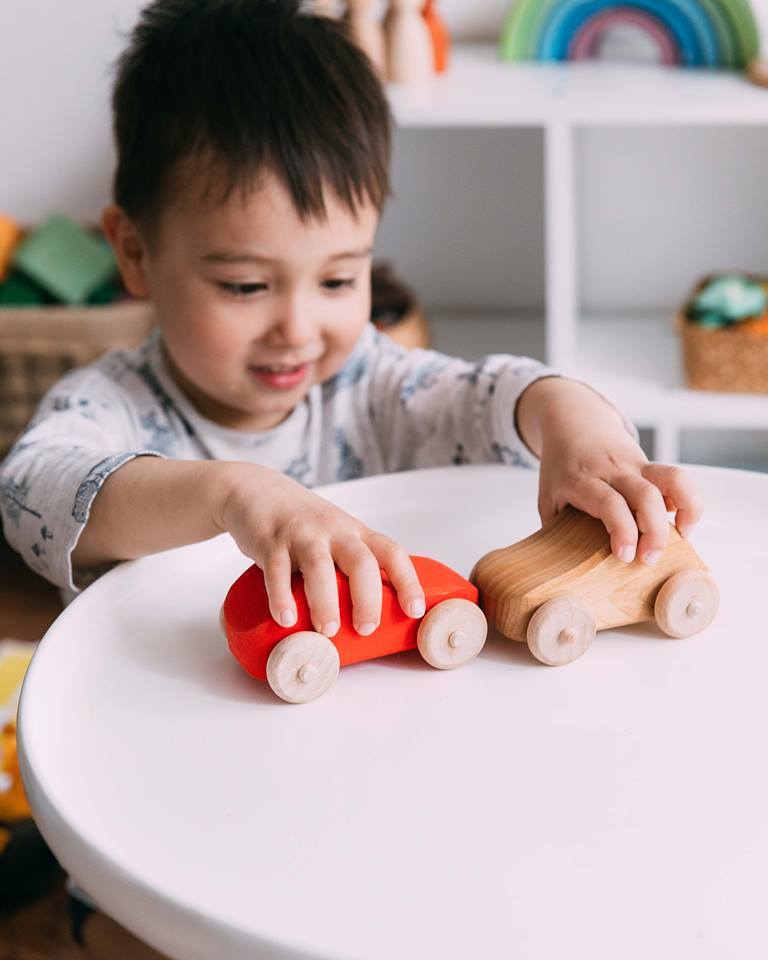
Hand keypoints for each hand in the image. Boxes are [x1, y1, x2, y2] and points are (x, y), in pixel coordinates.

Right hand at [215, 464, 425, 636]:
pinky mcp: (270, 541)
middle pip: (360, 562)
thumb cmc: (302, 523)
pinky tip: (286, 618)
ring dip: (326, 601)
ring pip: (320, 566)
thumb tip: (364, 619)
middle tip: (366, 629)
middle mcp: (333, 531)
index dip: (407, 581)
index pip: (391, 553)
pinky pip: (276, 570)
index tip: (414, 610)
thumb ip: (348, 567)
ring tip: (327, 631)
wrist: (256, 489)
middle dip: (368, 598)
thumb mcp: (335, 535)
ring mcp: (301, 535)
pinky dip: (281, 596)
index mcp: (355, 533)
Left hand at [539, 431, 702, 564]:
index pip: (609, 503)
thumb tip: (565, 569)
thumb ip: (556, 529)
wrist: (573, 421)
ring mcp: (635, 464)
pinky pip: (678, 478)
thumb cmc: (560, 467)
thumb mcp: (547, 496)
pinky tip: (681, 521)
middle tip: (649, 560)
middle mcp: (613, 470)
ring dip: (685, 510)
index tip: (625, 556)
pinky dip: (688, 500)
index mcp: (582, 479)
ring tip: (681, 537)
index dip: (622, 530)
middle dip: (654, 532)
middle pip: (646, 496)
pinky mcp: (650, 464)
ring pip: (672, 478)